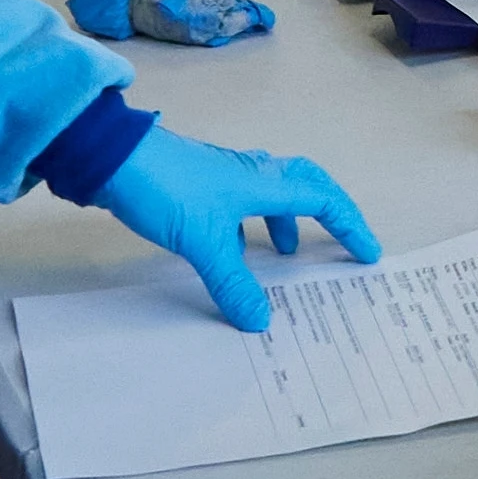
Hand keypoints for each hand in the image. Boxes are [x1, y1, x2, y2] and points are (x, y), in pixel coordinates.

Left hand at [93, 123, 378, 330]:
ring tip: (283, 253)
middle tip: (340, 238)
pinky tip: (232, 249)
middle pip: (305, 184)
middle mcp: (251, 174)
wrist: (110, 158)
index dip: (349, 225)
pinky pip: (239, 203)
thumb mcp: (204, 243)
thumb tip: (260, 320)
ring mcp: (223, 176)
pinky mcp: (198, 182)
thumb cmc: (167, 190)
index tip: (367, 252)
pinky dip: (247, 226)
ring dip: (284, 220)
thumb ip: (233, 283)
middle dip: (328, 212)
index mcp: (264, 183)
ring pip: (270, 194)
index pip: (322, 201)